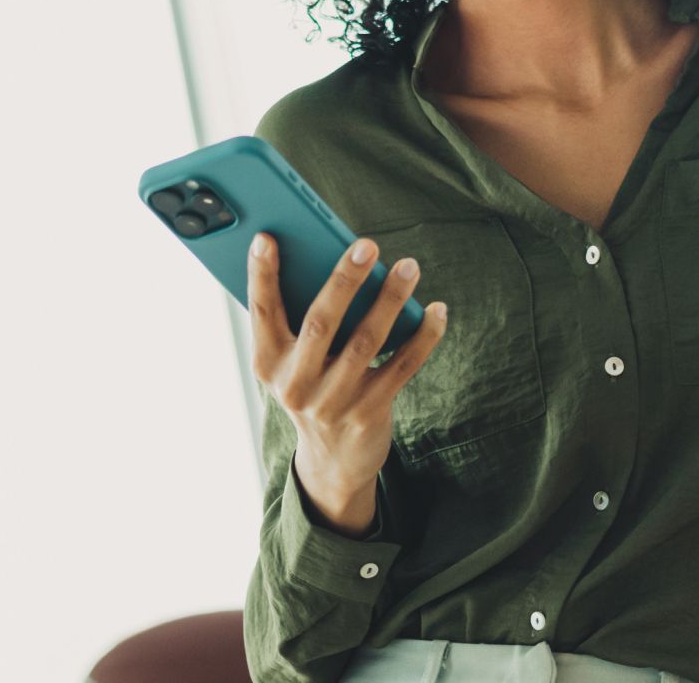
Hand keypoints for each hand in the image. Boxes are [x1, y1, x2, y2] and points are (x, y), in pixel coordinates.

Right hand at [248, 232, 447, 496]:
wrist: (332, 461)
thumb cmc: (313, 387)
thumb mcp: (292, 363)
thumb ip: (301, 321)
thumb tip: (335, 261)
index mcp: (269, 364)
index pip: (262, 313)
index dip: (262, 276)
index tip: (267, 239)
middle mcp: (296, 384)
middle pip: (321, 323)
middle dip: (344, 281)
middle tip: (367, 244)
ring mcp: (333, 401)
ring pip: (366, 341)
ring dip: (390, 300)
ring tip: (409, 266)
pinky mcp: (369, 412)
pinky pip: (402, 366)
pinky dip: (423, 336)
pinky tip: (436, 310)